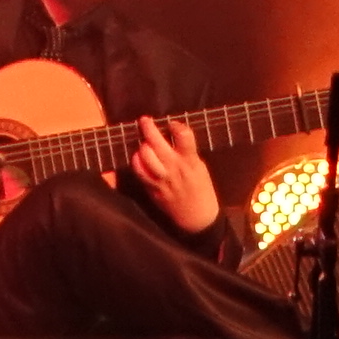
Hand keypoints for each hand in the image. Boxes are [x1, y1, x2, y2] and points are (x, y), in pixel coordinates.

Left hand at [131, 116, 218, 234]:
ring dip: (142, 146)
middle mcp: (175, 168)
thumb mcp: (199, 167)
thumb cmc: (201, 189)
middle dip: (149, 128)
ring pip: (145, 156)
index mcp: (190, 161)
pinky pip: (139, 172)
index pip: (184, 136)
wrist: (197, 217)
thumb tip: (173, 135)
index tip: (172, 123)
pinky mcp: (153, 189)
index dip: (176, 126)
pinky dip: (137, 162)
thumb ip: (187, 152)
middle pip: (158, 143)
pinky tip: (138, 158)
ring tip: (144, 142)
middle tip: (145, 120)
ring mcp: (162, 179)